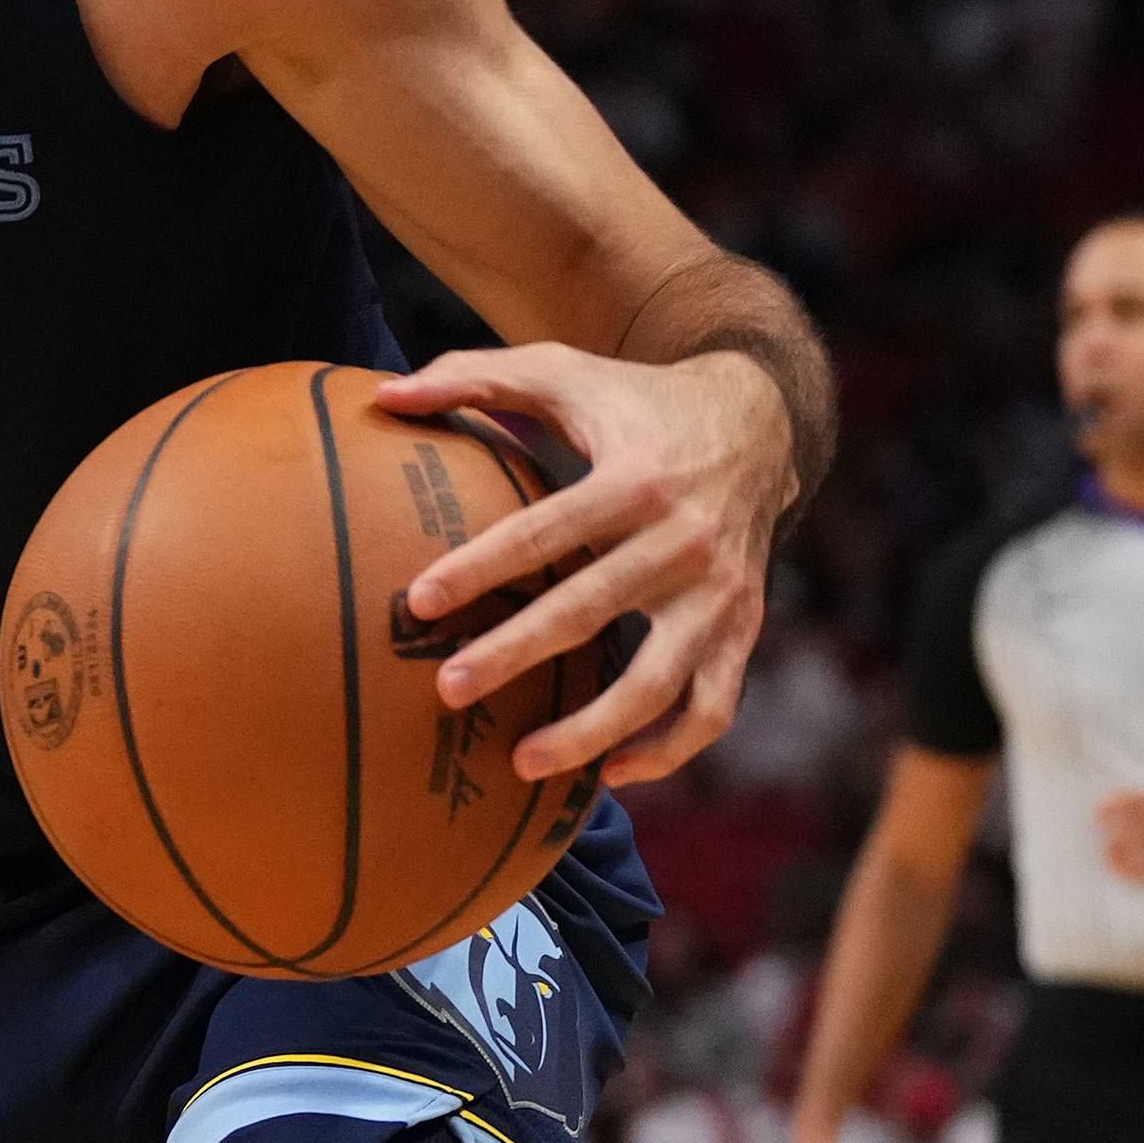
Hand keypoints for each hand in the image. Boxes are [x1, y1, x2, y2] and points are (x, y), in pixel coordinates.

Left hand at [371, 344, 795, 787]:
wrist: (760, 420)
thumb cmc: (633, 399)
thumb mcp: (560, 370)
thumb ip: (472, 378)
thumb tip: (383, 395)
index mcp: (635, 478)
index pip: (546, 531)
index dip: (482, 566)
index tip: (419, 601)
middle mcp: (684, 540)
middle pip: (591, 610)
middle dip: (516, 654)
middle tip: (448, 689)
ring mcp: (720, 593)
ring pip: (660, 680)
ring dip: (592, 729)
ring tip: (521, 762)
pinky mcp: (744, 627)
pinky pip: (714, 705)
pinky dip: (670, 749)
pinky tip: (612, 772)